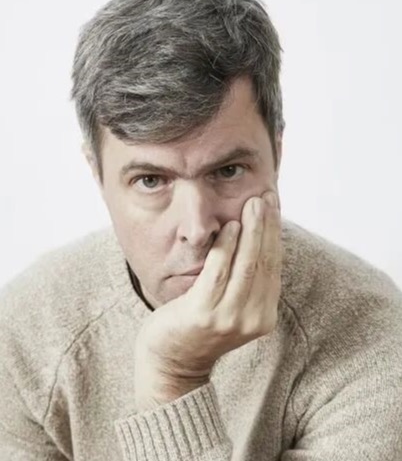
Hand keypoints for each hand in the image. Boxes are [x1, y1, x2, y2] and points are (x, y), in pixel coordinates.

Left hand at [134, 191, 281, 410]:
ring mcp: (229, 318)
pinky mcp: (203, 314)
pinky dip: (226, 247)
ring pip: (246, 265)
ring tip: (252, 205)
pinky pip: (218, 272)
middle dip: (267, 227)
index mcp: (264, 315)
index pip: (274, 266)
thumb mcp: (233, 305)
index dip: (275, 234)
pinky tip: (229, 227)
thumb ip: (247, 279)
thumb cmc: (201, 325)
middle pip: (264, 263)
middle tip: (266, 198)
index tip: (274, 206)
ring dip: (251, 231)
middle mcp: (252, 319)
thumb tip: (257, 236)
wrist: (172, 359)